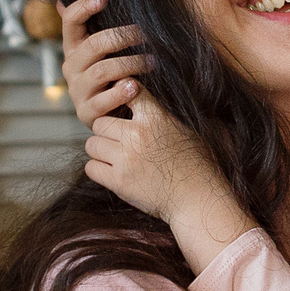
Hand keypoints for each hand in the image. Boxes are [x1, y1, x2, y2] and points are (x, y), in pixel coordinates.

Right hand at [60, 0, 147, 126]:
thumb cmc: (113, 75)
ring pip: (102, 71)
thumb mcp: (105, 50)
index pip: (70, 21)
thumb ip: (96, 27)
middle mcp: (72, 68)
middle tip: (145, 34)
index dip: (84, 7)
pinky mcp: (87, 113)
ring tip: (151, 62)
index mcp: (74, 48)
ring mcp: (78, 91)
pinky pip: (103, 101)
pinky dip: (121, 93)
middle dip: (122, 37)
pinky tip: (136, 87)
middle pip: (92, 45)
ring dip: (130, 64)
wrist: (114, 115)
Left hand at [84, 96, 255, 273]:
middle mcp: (137, 135)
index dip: (122, 96)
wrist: (198, 199)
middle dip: (106, 131)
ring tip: (114, 156)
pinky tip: (111, 171)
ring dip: (100, 150)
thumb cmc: (195, 164)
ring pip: (92, 144)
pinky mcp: (119, 182)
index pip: (127, 91)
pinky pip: (91, 168)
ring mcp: (126, 159)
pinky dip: (98, 169)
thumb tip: (136, 95)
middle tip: (117, 140)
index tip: (123, 105)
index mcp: (156, 117)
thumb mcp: (182, 129)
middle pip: (100, 122)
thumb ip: (157, 114)